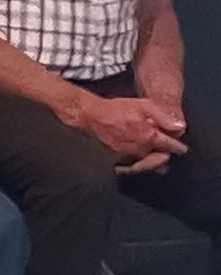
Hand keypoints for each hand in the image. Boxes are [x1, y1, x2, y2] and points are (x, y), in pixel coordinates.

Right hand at [68, 90, 186, 164]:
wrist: (93, 116)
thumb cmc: (118, 109)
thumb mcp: (145, 106)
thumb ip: (164, 118)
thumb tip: (180, 128)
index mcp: (149, 136)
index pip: (169, 146)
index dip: (177, 147)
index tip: (181, 149)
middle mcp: (139, 149)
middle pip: (158, 160)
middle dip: (164, 159)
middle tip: (167, 157)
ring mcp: (126, 155)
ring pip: (144, 166)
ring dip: (152, 165)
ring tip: (158, 167)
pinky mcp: (115, 158)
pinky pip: (130, 167)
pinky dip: (137, 167)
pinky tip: (138, 166)